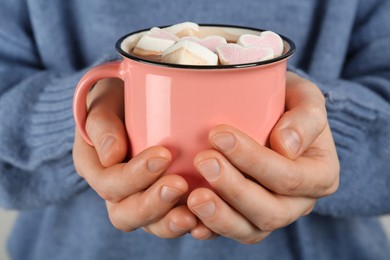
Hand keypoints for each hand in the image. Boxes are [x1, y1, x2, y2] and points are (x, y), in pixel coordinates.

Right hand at [73, 79, 196, 237]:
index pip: (110, 184)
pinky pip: (175, 221)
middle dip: (153, 204)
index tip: (163, 154)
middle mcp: (117, 191)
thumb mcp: (104, 101)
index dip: (135, 176)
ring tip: (193, 216)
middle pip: (127, 213)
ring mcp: (142, 199)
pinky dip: (192, 225)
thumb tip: (111, 155)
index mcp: (97, 169)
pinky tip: (206, 222)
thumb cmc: (119, 100)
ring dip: (171, 223)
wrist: (137, 101)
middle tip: (179, 185)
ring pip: (151, 224)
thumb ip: (102, 124)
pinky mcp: (167, 202)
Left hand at [187, 72, 339, 243]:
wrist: (270, 116)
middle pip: (270, 211)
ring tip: (193, 197)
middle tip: (203, 160)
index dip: (254, 160)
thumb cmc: (286, 103)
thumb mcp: (305, 97)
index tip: (219, 134)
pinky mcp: (247, 220)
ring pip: (250, 230)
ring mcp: (271, 215)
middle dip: (234, 189)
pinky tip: (190, 219)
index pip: (289, 177)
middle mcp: (298, 203)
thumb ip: (306, 118)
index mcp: (319, 176)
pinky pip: (229, 233)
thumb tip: (286, 145)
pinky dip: (209, 229)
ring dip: (219, 217)